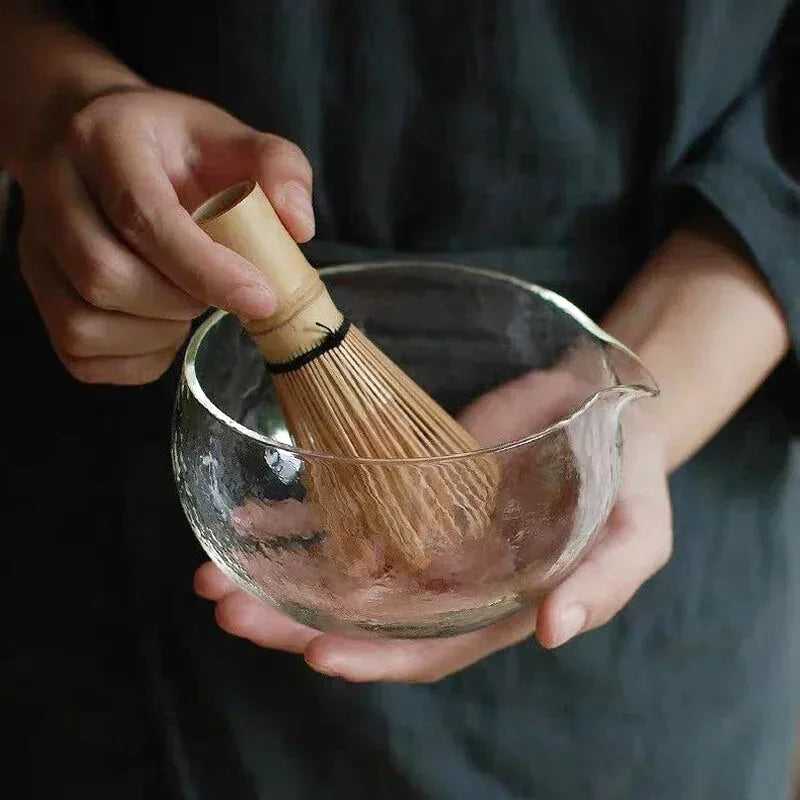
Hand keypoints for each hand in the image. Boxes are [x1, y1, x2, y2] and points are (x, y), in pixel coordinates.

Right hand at [14, 87, 313, 383]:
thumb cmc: (173, 149)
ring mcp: (35, 246)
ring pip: (83, 322)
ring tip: (188, 306)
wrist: (96, 146)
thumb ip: (279, 168)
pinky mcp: (37, 289)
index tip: (261, 298)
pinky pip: (79, 353)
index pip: (145, 216)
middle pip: (104, 275)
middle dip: (180, 302)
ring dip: (156, 334)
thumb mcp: (232, 138)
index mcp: (107, 140)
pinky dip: (136, 359)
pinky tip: (162, 328)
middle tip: (218, 292)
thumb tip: (299, 228)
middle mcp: (55, 191)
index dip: (207, 270)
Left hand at [194, 372, 672, 681]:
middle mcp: (449, 581)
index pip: (429, 648)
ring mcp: (421, 535)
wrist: (598, 410)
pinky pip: (344, 511)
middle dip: (294, 622)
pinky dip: (294, 521)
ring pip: (342, 571)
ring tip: (212, 576)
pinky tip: (248, 523)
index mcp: (497, 604)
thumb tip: (554, 632)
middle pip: (364, 617)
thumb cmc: (625, 475)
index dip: (375, 659)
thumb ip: (604, 581)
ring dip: (278, 577)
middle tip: (229, 608)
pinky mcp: (403, 489)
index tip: (315, 651)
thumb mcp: (636, 532)